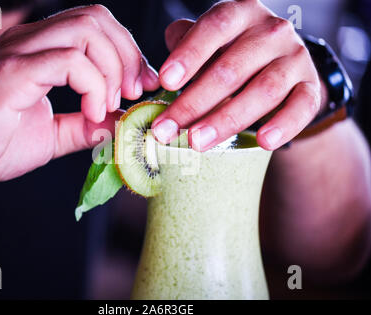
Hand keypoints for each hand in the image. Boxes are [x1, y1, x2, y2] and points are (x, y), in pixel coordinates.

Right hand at [0, 4, 158, 204]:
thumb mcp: (52, 134)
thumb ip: (87, 125)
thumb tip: (120, 122)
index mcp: (40, 50)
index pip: (96, 25)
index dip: (128, 52)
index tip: (141, 86)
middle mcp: (29, 41)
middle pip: (97, 19)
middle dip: (128, 55)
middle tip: (134, 93)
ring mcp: (18, 52)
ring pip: (87, 31)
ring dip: (113, 70)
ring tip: (109, 105)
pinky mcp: (11, 72)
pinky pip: (69, 61)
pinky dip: (93, 86)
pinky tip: (92, 112)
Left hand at [152, 0, 320, 150]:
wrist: (283, 64)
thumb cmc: (235, 53)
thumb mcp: (211, 42)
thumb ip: (186, 45)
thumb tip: (161, 73)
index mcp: (241, 14)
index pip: (214, 28)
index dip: (189, 55)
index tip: (166, 83)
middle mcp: (271, 31)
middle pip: (231, 68)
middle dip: (194, 103)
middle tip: (167, 130)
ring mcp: (294, 58)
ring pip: (263, 90)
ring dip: (226, 119)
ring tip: (197, 142)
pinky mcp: (310, 86)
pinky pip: (302, 106)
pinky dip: (284, 125)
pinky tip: (263, 141)